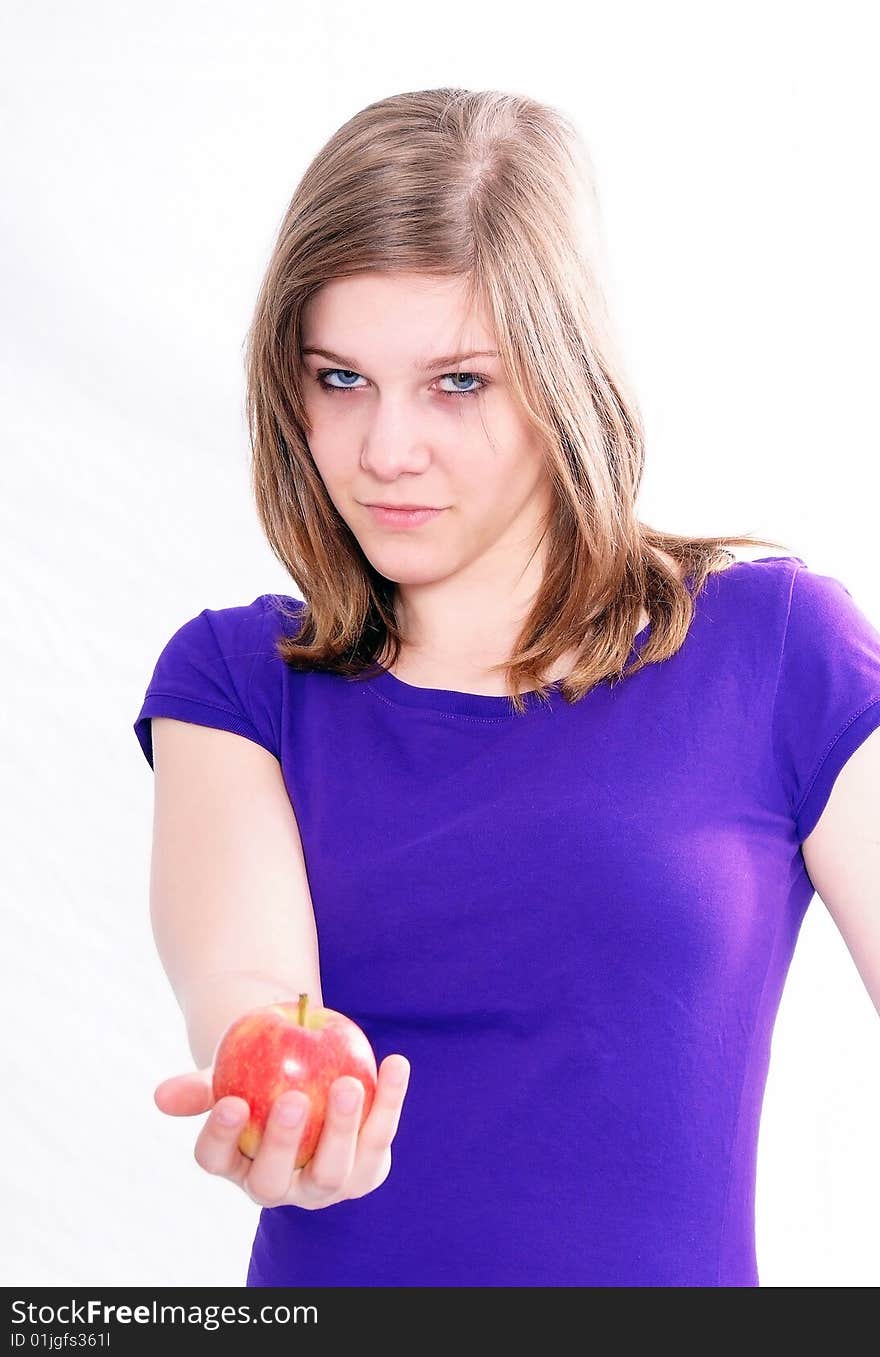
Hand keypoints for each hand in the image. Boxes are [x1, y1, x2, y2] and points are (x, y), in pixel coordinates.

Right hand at [153, 1055, 410, 1209]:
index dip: (220, 1135)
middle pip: (274, 1179)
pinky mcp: (365, 1173)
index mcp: (233, 1165)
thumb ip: (199, 1084)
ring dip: (341, 1129)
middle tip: (292, 1097)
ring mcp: (322, 1186)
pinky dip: (389, 1101)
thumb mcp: (226, 1071)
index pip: (216, 1160)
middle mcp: (276, 1186)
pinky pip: (379, 1139)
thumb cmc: (255, 1071)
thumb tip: (161, 1096)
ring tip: (347, 1083)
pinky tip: (395, 1063)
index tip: (231, 1101)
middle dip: (282, 1142)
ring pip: (332, 1172)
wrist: (305, 1074)